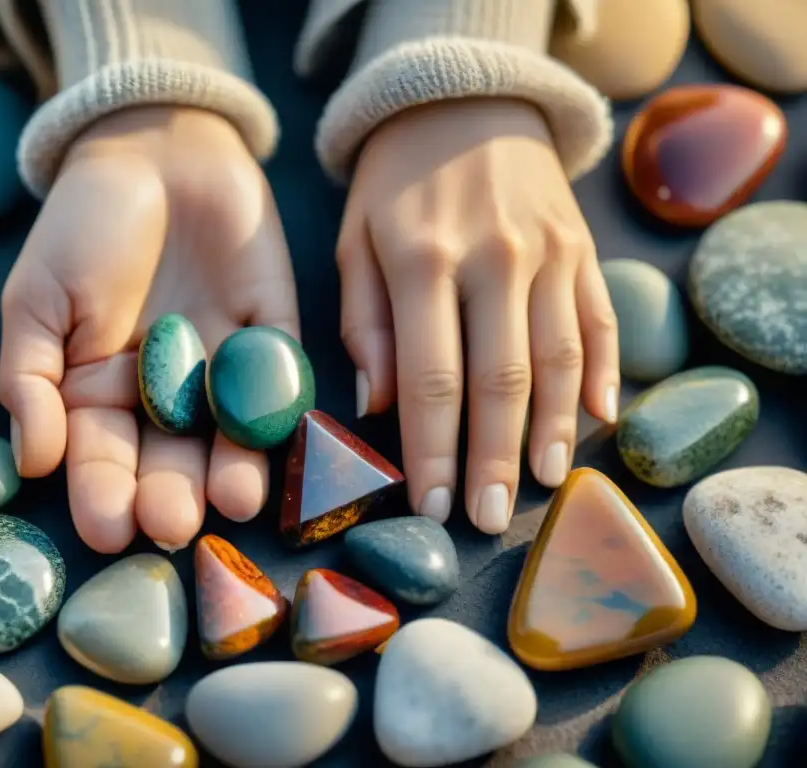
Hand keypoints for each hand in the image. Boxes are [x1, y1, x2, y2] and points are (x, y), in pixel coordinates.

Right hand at [0, 107, 297, 552]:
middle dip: (171, 493)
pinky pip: (280, 377)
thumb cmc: (83, 224)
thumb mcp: (37, 298)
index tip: (108, 531)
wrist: (154, 149)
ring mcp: (222, 366)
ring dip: (233, 468)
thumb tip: (33, 461)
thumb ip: (32, 378)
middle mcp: (165, 393)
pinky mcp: (273, 333)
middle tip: (173, 522)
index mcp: (100, 392)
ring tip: (233, 499)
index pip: (102, 456)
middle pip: (170, 457)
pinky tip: (279, 437)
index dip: (102, 494)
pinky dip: (281, 405)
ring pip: (230, 432)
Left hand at [338, 98, 618, 533]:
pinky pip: (602, 320)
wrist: (463, 100)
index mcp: (422, 260)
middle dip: (496, 459)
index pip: (431, 377)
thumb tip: (377, 407)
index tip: (433, 505)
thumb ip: (365, 323)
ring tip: (546, 484)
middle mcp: (494, 258)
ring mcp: (549, 251)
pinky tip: (599, 420)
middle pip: (501, 379)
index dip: (433, 451)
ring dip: (554, 429)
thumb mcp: (354, 242)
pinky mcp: (583, 247)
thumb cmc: (394, 185)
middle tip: (492, 521)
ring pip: (561, 358)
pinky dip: (605, 374)